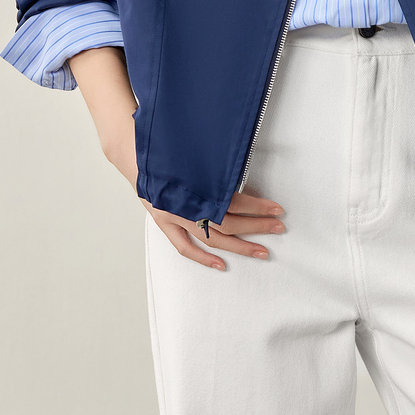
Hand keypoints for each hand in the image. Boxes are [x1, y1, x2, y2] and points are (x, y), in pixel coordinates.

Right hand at [104, 121, 285, 271]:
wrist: (136, 152)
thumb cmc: (169, 149)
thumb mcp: (195, 152)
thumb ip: (216, 164)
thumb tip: (245, 166)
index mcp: (197, 184)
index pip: (234, 200)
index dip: (258, 206)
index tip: (278, 208)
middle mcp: (187, 204)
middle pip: (229, 222)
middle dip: (257, 226)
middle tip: (279, 227)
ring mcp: (175, 217)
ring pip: (212, 238)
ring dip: (240, 246)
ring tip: (262, 251)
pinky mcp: (165, 223)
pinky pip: (185, 247)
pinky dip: (203, 257)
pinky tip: (222, 265)